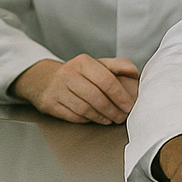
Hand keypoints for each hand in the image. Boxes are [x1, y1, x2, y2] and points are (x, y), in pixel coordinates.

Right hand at [11, 55, 138, 123]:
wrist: (47, 80)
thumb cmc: (79, 75)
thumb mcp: (98, 65)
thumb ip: (118, 66)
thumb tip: (134, 72)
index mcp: (82, 61)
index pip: (106, 80)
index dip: (120, 96)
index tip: (129, 106)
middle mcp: (68, 73)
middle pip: (96, 97)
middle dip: (113, 110)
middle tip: (122, 116)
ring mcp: (57, 89)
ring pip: (85, 109)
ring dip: (102, 117)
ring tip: (111, 119)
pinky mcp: (50, 103)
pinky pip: (74, 116)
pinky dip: (88, 120)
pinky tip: (96, 119)